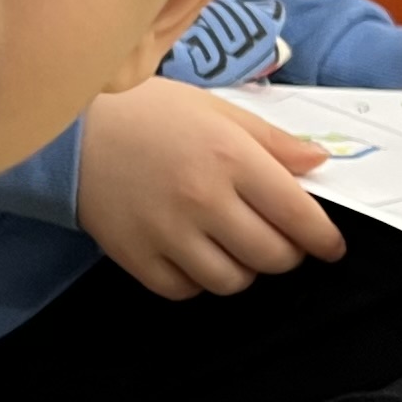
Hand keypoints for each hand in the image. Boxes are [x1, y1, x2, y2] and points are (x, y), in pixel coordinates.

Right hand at [75, 75, 346, 298]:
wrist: (71, 131)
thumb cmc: (148, 113)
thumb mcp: (217, 111)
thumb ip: (272, 141)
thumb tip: (318, 163)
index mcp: (231, 158)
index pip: (299, 217)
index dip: (324, 239)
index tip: (329, 245)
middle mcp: (204, 200)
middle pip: (272, 257)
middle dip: (286, 253)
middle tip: (277, 239)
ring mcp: (168, 233)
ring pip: (232, 281)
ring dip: (242, 268)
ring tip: (232, 244)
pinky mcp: (136, 256)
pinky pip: (185, 290)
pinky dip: (197, 279)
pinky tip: (192, 252)